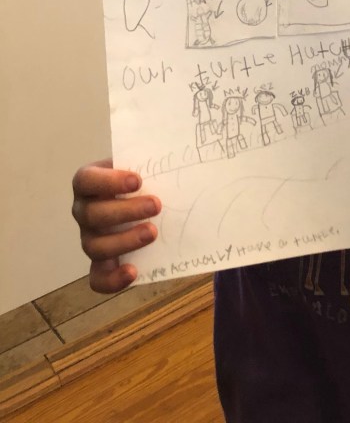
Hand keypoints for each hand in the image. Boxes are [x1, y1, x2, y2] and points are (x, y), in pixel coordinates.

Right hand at [71, 159, 160, 293]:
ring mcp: (91, 238)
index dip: (108, 181)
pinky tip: (133, 273)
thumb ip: (154, 160)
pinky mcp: (101, 264)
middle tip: (156, 205)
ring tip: (153, 233)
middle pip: (91, 214)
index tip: (138, 181)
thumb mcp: (146, 164)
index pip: (85, 180)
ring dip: (124, 241)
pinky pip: (98, 278)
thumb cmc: (145, 177)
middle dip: (125, 211)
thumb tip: (182, 151)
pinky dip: (112, 279)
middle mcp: (84, 211)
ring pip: (95, 246)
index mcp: (89, 183)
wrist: (150, 202)